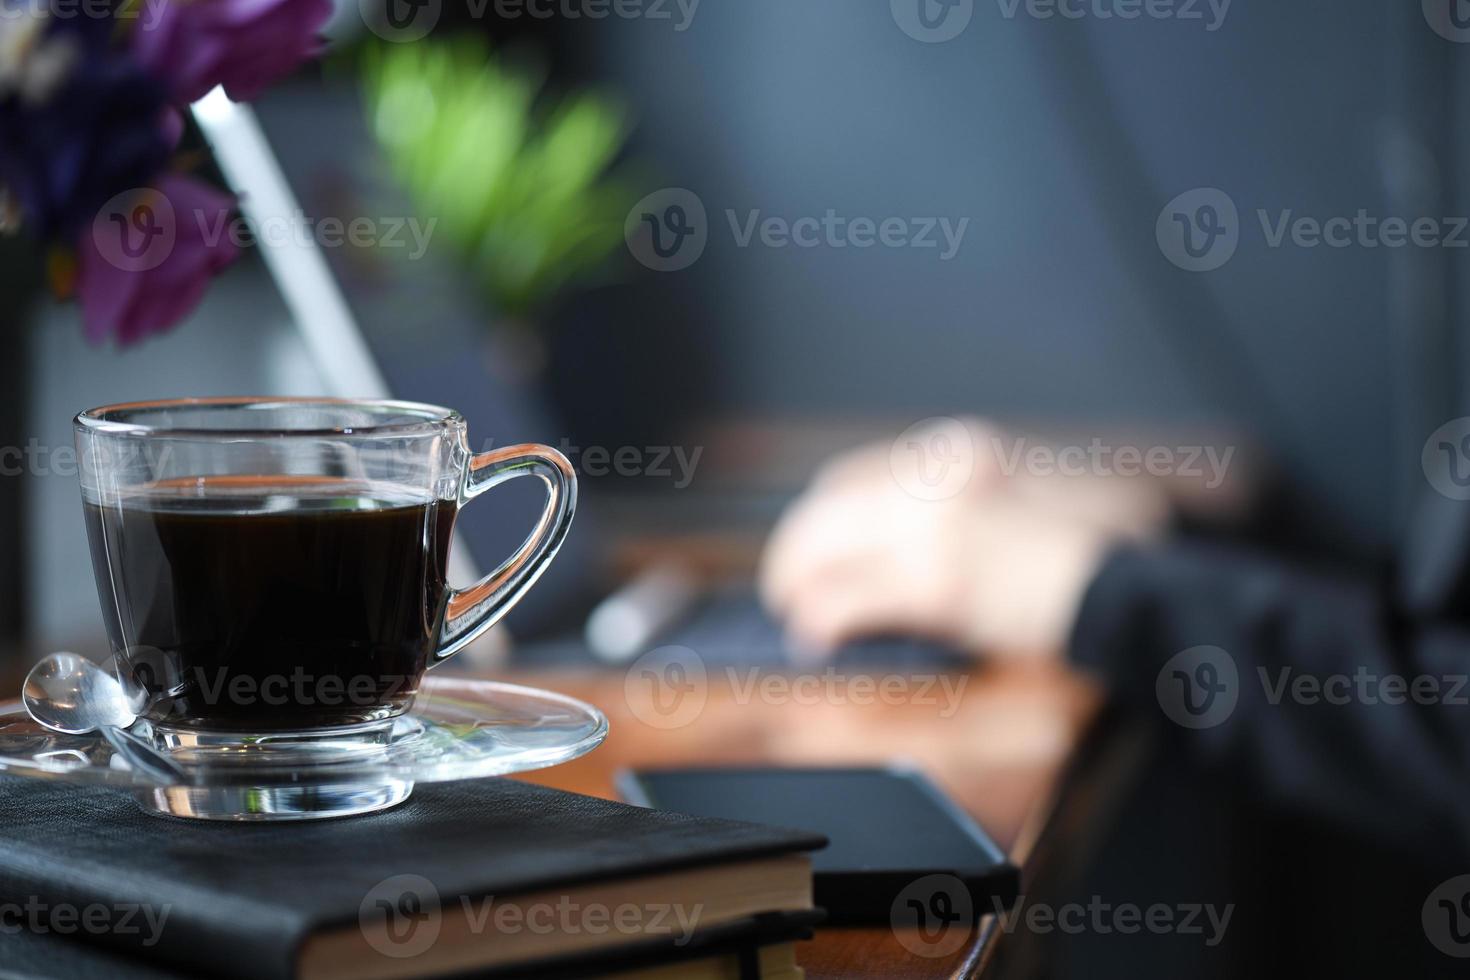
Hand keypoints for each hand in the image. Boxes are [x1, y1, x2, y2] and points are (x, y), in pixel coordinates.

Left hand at [759, 419, 1168, 660]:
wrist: (1140, 586)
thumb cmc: (1103, 553)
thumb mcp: (1032, 498)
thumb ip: (970, 507)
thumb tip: (911, 544)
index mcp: (961, 452)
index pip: (859, 474)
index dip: (825, 515)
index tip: (817, 542)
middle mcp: (938, 475)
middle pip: (829, 506)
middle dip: (797, 549)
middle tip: (787, 585)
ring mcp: (935, 524)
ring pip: (823, 547)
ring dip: (797, 584)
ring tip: (795, 615)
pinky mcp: (936, 581)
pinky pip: (848, 598)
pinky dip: (822, 620)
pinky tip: (818, 640)